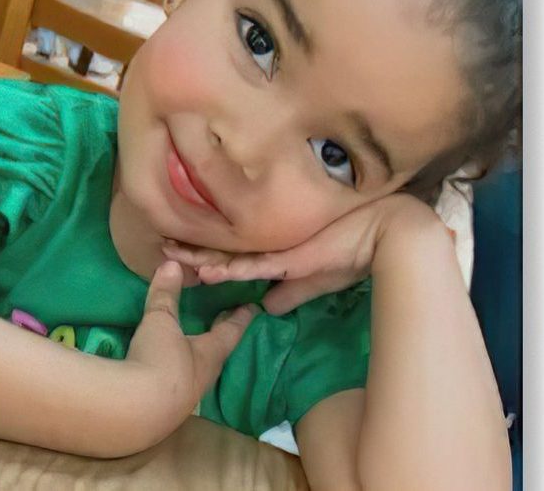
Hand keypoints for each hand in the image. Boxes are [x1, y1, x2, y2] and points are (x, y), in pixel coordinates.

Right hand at [125, 260, 257, 436]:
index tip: (253, 308)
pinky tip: (165, 371)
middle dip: (219, 337)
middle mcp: (202, 376)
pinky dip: (174, 372)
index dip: (240, 318)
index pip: (230, 332)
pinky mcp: (162, 410)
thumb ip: (165, 295)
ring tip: (192, 345)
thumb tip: (172, 264)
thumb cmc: (160, 359)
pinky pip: (174, 385)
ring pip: (197, 372)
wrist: (136, 410)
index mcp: (210, 354)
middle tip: (222, 322)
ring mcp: (184, 397)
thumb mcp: (161, 322)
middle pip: (216, 353)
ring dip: (196, 357)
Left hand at [164, 194, 447, 314]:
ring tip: (169, 252)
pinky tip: (209, 272)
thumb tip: (266, 307)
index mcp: (274, 254)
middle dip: (191, 251)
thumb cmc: (352, 254)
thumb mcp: (315, 281)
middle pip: (222, 252)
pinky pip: (254, 267)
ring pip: (230, 256)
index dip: (206, 257)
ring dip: (200, 257)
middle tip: (160, 245)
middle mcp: (269, 249)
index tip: (180, 255)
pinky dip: (231, 271)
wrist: (383, 236)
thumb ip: (290, 293)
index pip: (232, 257)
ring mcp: (277, 251)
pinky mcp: (290, 258)